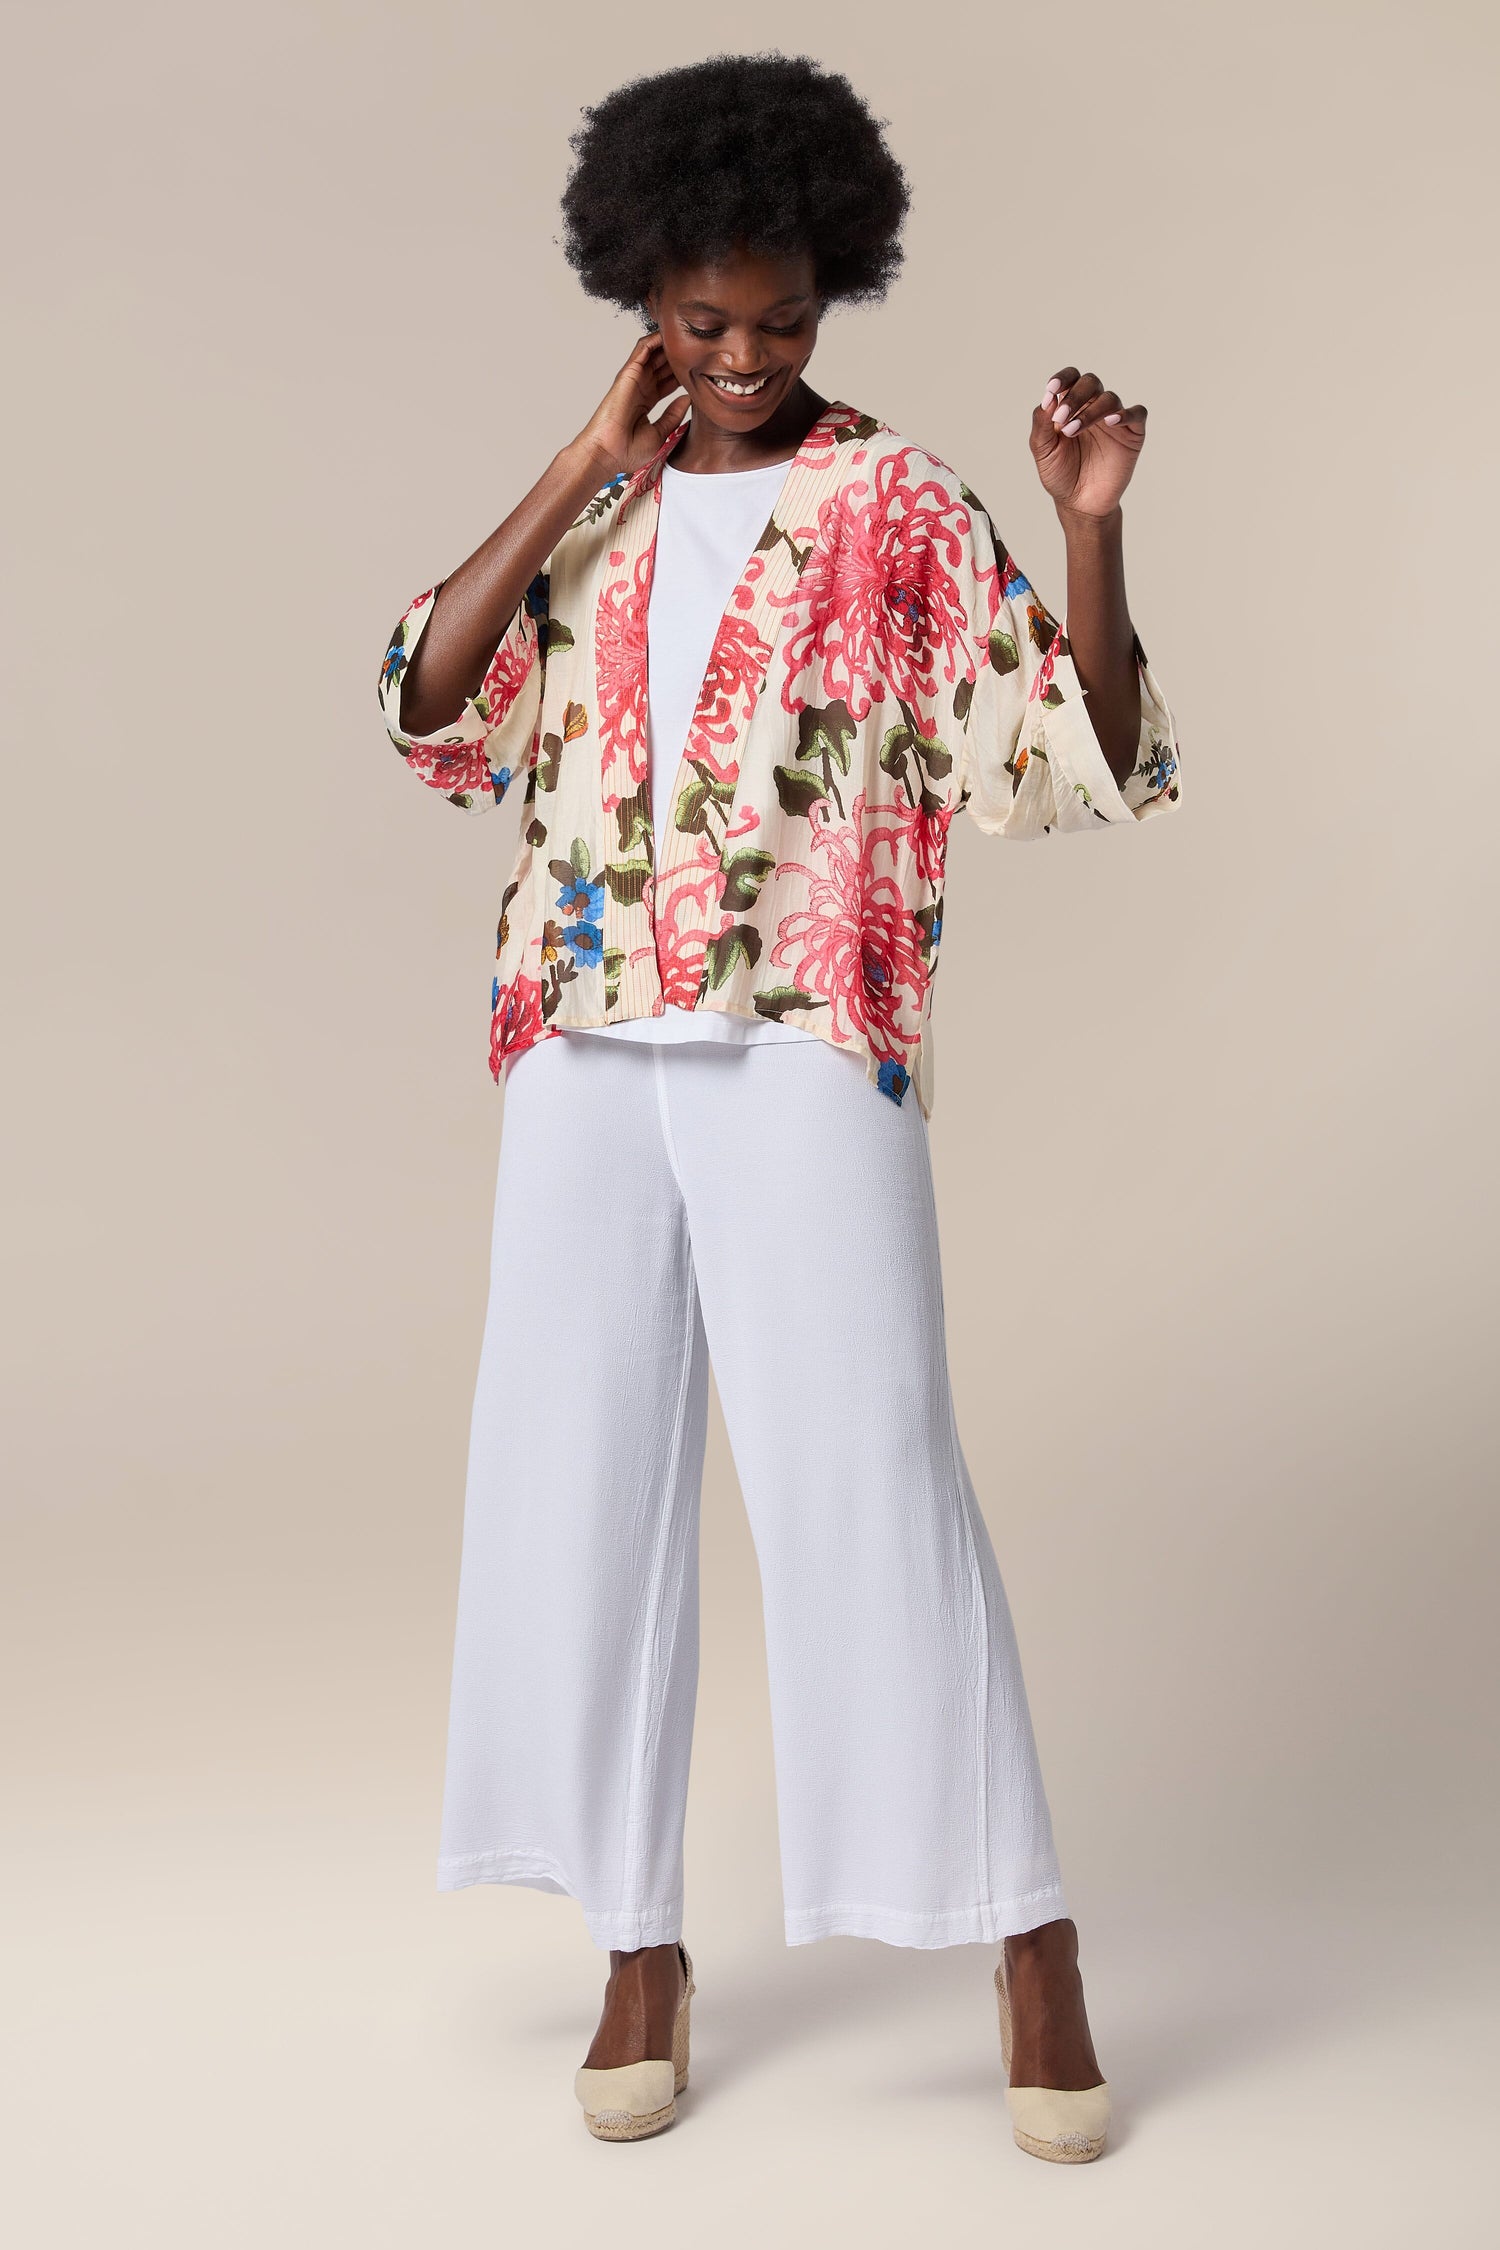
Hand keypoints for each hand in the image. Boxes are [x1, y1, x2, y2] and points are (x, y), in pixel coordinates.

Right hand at [573, 334, 687, 480]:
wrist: (608, 454)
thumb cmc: (627, 451)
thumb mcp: (660, 433)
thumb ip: (673, 415)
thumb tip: (688, 398)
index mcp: (645, 402)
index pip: (667, 382)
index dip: (682, 375)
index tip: (699, 371)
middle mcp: (639, 388)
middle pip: (662, 365)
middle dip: (678, 357)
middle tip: (697, 349)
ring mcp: (633, 380)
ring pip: (653, 353)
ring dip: (668, 344)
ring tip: (687, 336)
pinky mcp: (628, 373)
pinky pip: (642, 349)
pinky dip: (655, 339)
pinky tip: (670, 334)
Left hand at [1029, 367, 1146, 519]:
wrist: (1079, 504)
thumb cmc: (1061, 475)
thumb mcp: (1043, 451)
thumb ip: (1041, 423)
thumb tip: (1048, 399)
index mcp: (1072, 406)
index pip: (1071, 379)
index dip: (1062, 378)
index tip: (1051, 390)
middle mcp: (1093, 408)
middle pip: (1091, 382)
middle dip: (1075, 395)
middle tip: (1062, 418)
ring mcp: (1114, 420)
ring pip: (1110, 398)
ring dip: (1091, 411)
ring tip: (1073, 430)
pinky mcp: (1132, 434)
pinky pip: (1137, 413)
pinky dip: (1126, 413)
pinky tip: (1111, 421)